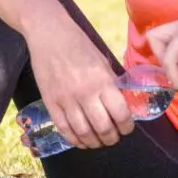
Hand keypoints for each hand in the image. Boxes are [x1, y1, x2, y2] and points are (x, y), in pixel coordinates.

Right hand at [23, 15, 132, 149]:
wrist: (49, 34)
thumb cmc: (79, 45)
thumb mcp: (102, 62)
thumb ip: (110, 84)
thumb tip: (121, 103)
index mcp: (102, 81)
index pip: (120, 113)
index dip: (127, 126)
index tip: (128, 129)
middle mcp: (85, 93)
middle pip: (103, 128)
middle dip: (112, 138)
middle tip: (114, 138)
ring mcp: (66, 99)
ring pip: (83, 132)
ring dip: (94, 142)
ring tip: (99, 142)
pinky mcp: (50, 102)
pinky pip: (64, 128)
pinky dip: (74, 139)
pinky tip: (81, 141)